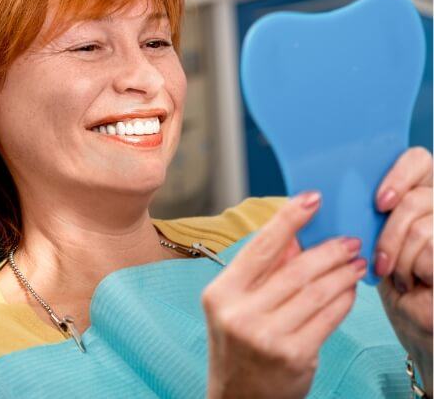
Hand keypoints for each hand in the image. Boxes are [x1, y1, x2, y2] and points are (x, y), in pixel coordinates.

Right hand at [202, 192, 365, 398]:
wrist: (238, 397)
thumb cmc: (238, 344)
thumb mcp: (238, 303)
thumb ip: (263, 270)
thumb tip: (299, 237)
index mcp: (221, 292)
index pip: (260, 247)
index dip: (288, 219)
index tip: (312, 199)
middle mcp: (240, 313)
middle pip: (295, 270)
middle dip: (328, 250)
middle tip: (349, 240)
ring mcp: (267, 337)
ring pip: (316, 292)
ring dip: (342, 274)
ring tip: (356, 263)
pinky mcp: (294, 356)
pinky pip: (327, 317)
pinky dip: (343, 300)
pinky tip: (350, 290)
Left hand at [374, 146, 432, 395]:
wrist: (417, 317)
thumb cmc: (390, 269)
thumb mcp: (373, 231)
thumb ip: (363, 204)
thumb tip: (320, 190)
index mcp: (420, 186)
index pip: (416, 158)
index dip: (398, 176)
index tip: (379, 202)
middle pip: (416, 199)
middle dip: (391, 234)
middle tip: (382, 259)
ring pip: (421, 228)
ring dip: (401, 257)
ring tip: (397, 273)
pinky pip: (431, 252)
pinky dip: (416, 270)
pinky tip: (413, 281)